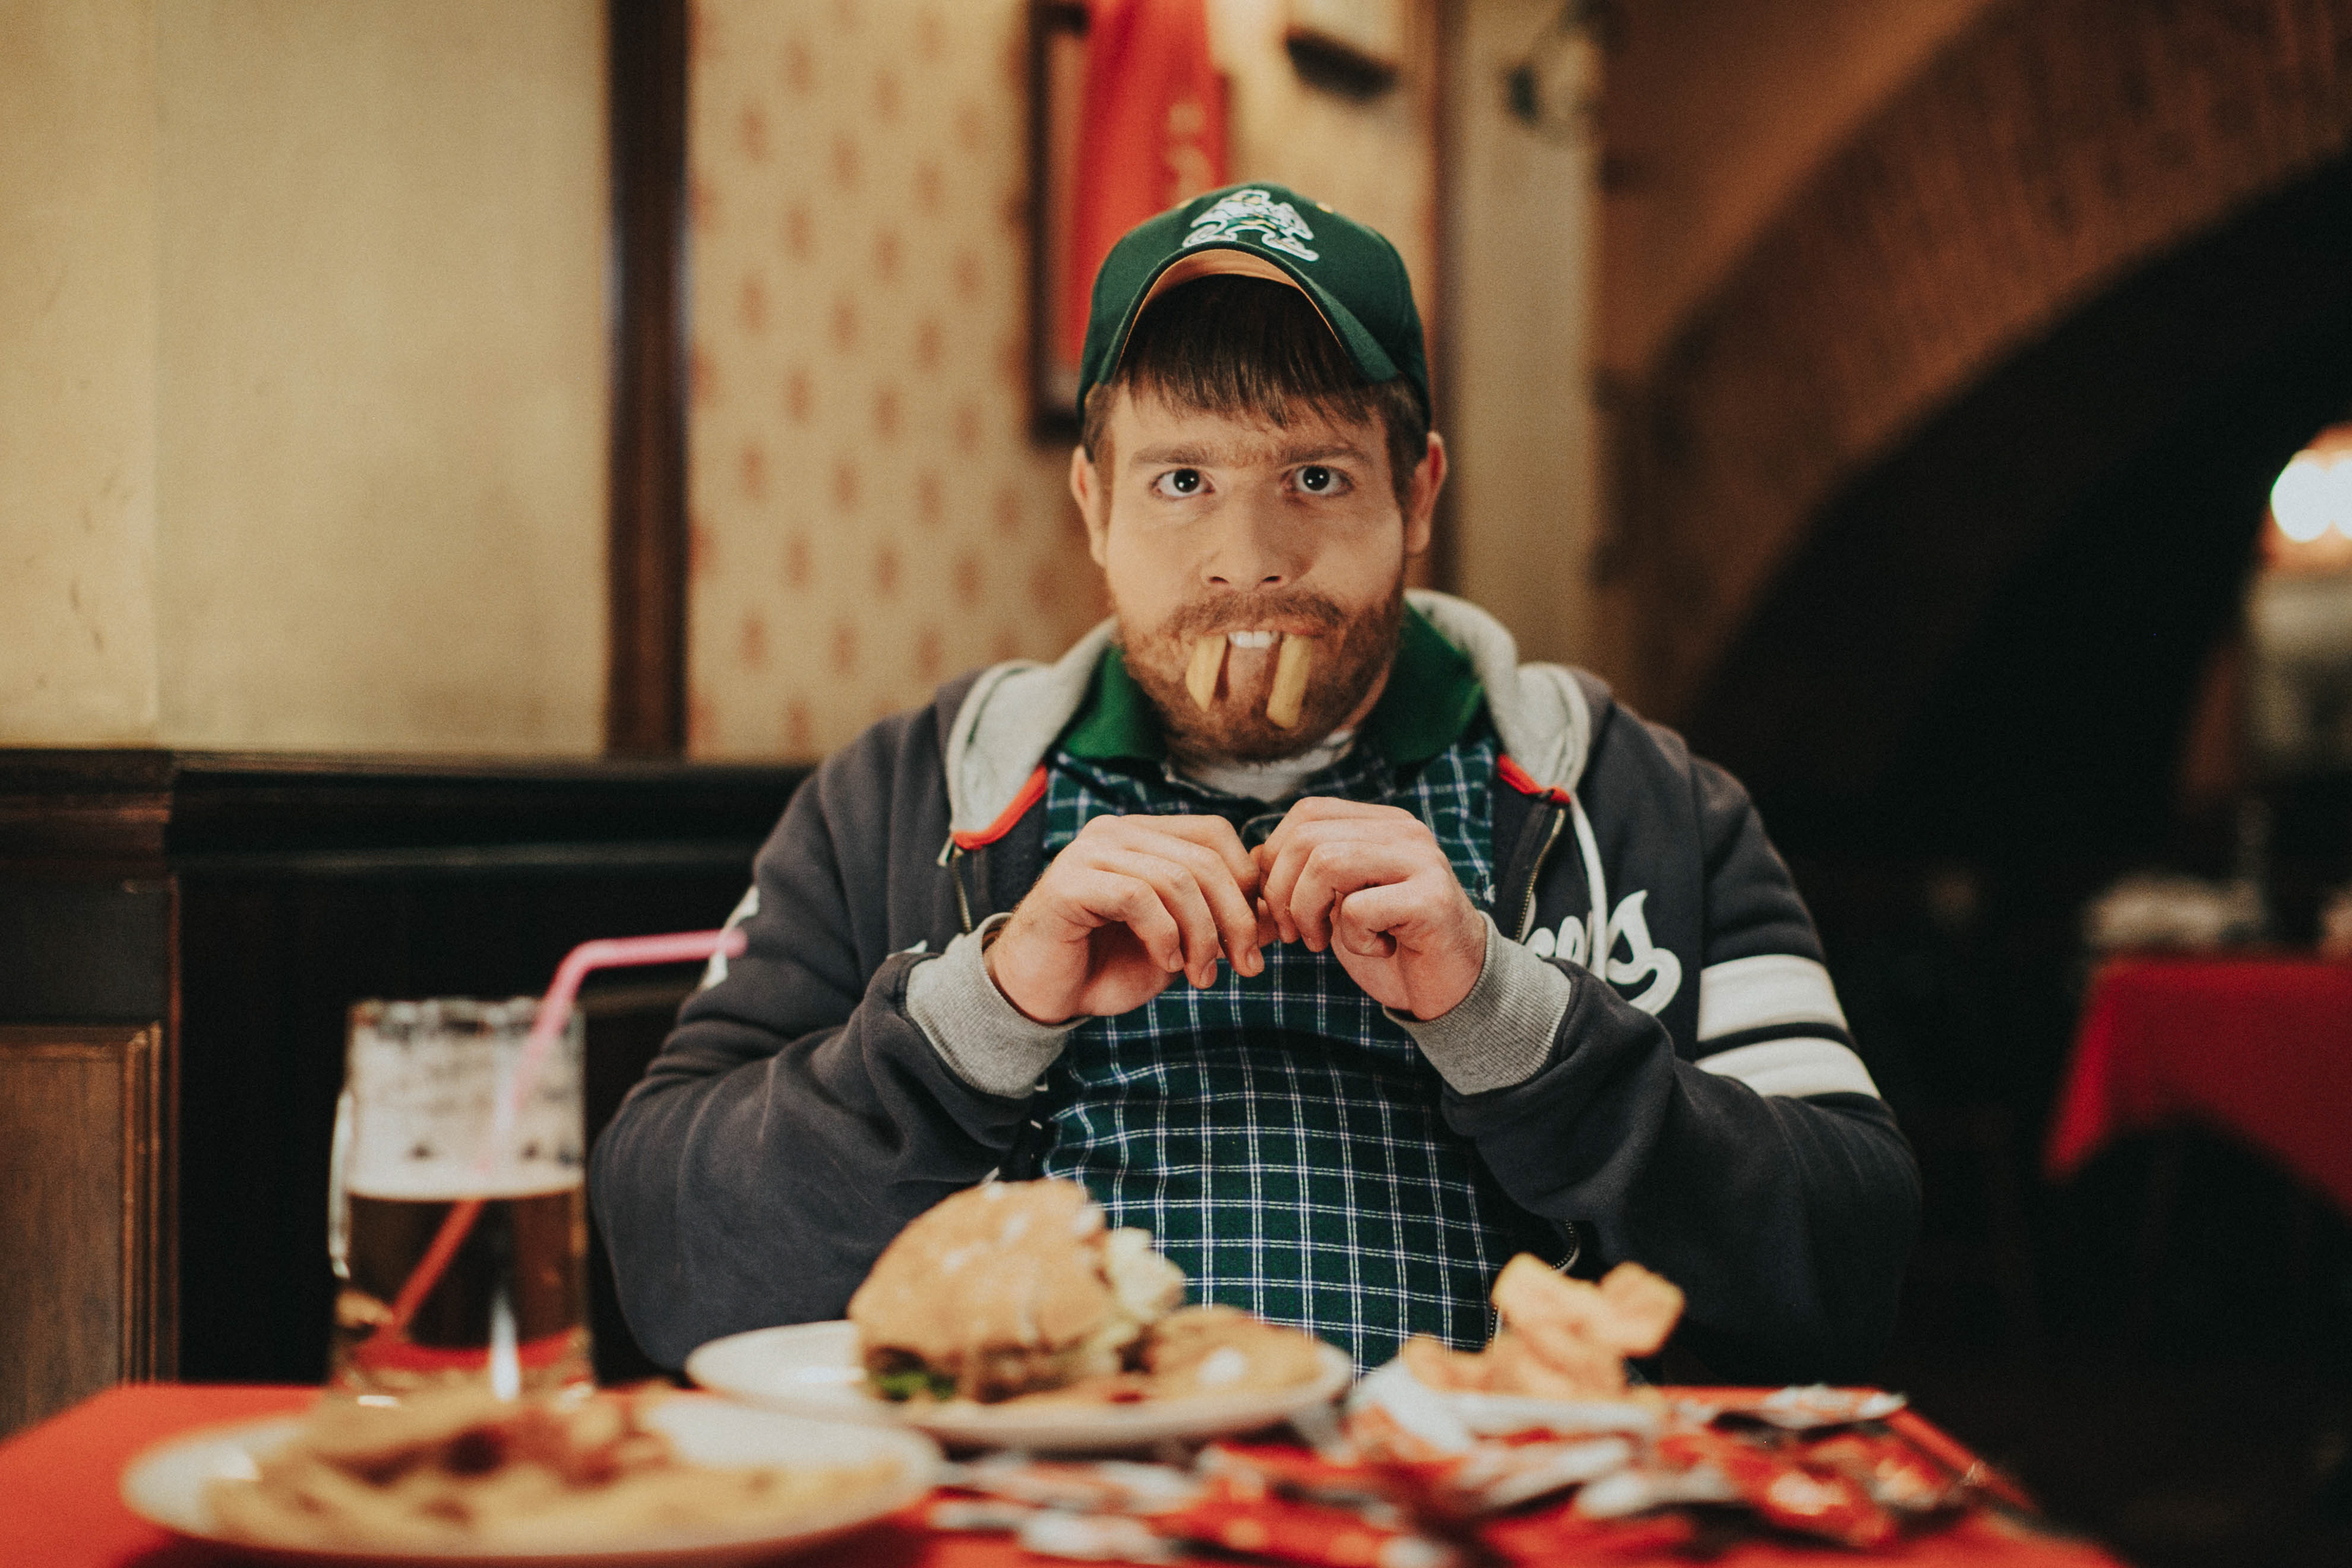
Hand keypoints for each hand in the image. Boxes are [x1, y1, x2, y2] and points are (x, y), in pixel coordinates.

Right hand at [986, 814, 1275, 1024]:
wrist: (1041, 995)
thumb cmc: (1107, 965)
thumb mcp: (1178, 944)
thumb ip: (1218, 923)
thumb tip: (1272, 915)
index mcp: (1143, 836)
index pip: (1215, 834)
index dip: (1246, 883)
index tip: (1255, 938)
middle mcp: (1116, 833)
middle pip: (1204, 859)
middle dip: (1234, 918)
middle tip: (1244, 966)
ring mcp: (1090, 853)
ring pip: (1176, 879)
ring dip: (1202, 936)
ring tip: (1201, 976)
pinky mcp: (1069, 883)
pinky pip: (1137, 897)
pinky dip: (1164, 935)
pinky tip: (1165, 962)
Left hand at [1254, 797, 1485, 1019]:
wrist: (1453, 985)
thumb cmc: (1390, 942)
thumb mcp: (1335, 904)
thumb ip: (1300, 878)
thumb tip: (1248, 861)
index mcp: (1381, 823)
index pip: (1307, 813)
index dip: (1276, 858)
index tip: (1278, 905)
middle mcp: (1404, 831)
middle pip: (1309, 837)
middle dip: (1283, 892)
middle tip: (1293, 932)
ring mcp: (1422, 861)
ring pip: (1328, 863)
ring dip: (1308, 912)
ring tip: (1321, 941)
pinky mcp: (1432, 900)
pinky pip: (1359, 909)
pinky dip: (1352, 939)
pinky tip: (1377, 948)